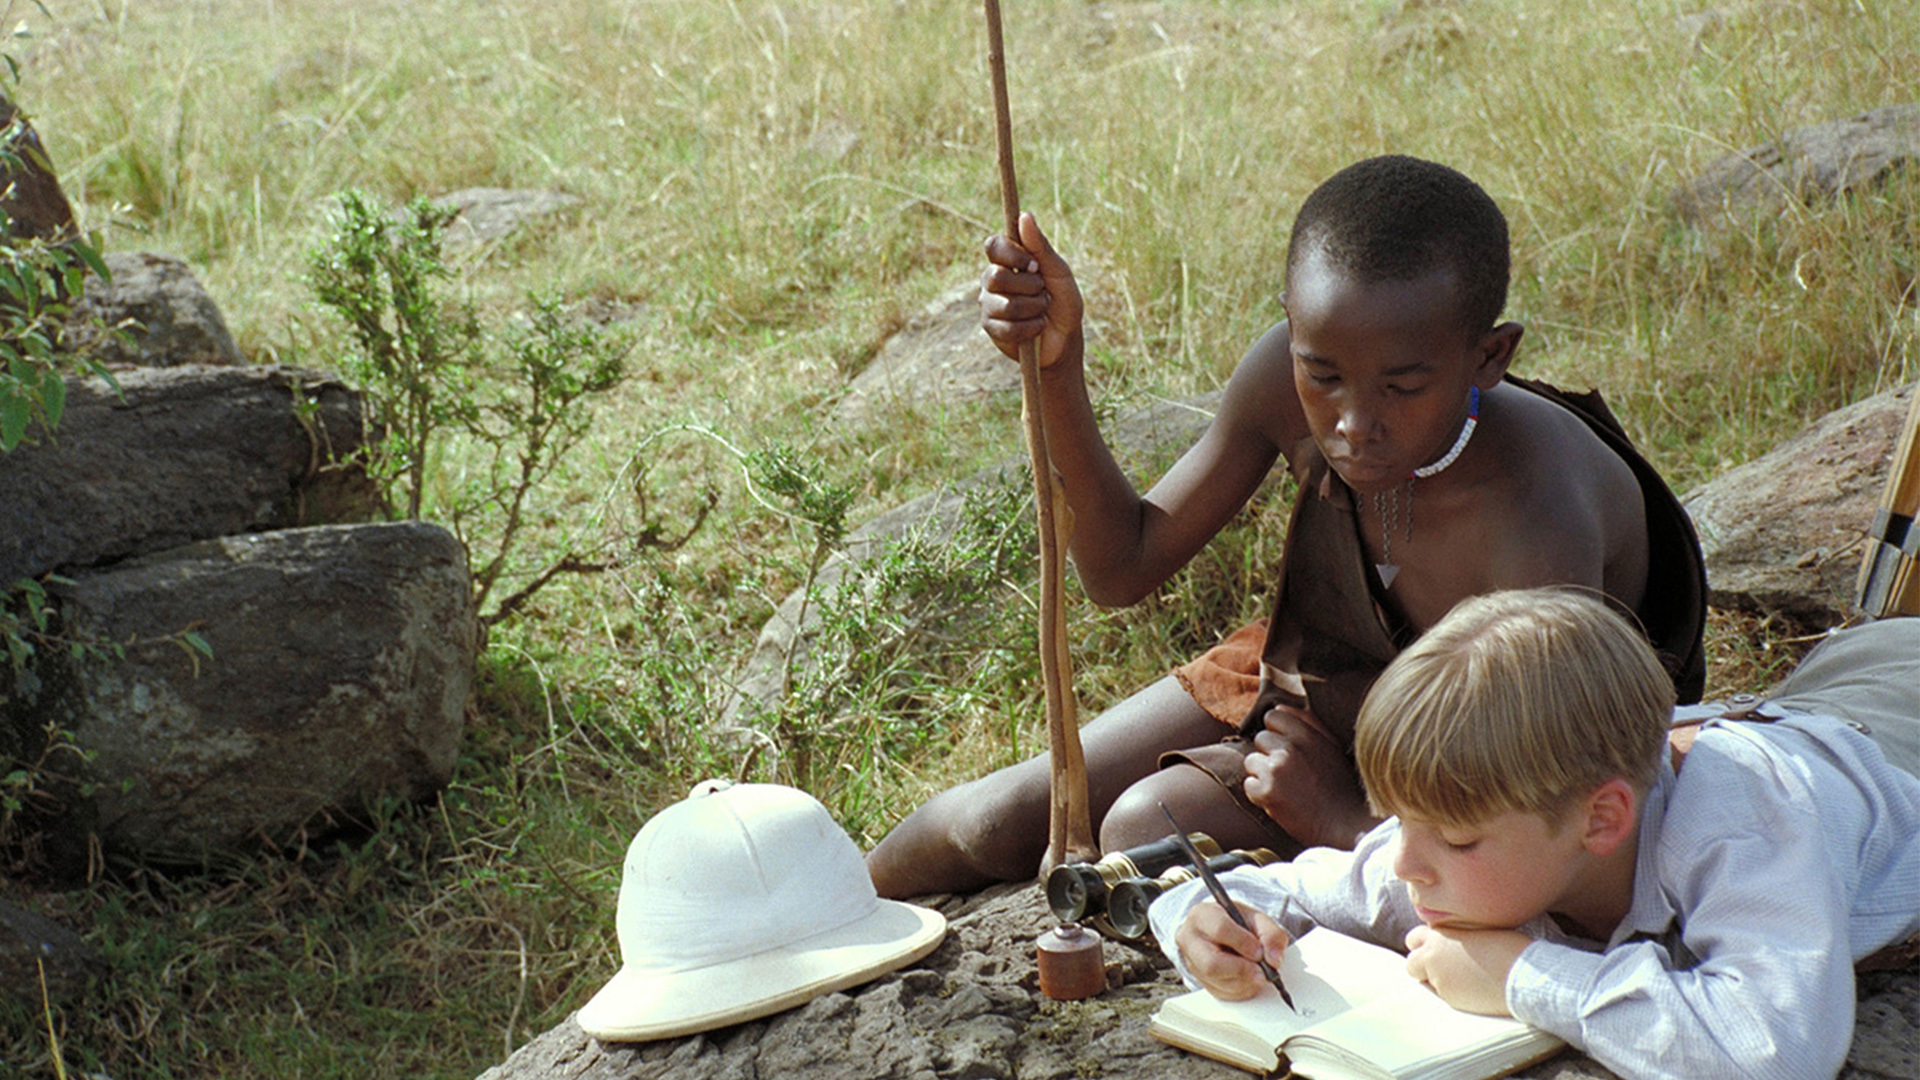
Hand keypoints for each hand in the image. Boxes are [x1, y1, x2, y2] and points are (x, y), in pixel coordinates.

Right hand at [979, 212, 1082, 368]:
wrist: (1067, 338)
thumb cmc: (1063, 301)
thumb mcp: (1058, 271)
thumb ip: (1040, 246)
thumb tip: (1025, 215)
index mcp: (1007, 261)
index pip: (993, 246)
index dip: (1011, 254)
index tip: (1034, 264)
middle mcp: (993, 280)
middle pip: (996, 276)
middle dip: (1029, 287)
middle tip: (1043, 292)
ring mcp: (989, 304)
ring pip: (1006, 304)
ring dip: (1034, 309)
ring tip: (1042, 311)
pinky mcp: (991, 328)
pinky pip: (1007, 327)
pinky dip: (1031, 328)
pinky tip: (1037, 327)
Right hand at [1174, 899, 1291, 1000]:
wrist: (1223, 930)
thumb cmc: (1236, 922)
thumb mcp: (1257, 918)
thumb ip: (1271, 934)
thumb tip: (1274, 960)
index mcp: (1201, 915)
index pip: (1220, 930)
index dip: (1243, 943)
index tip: (1259, 952)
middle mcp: (1190, 939)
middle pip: (1211, 963)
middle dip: (1242, 970)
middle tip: (1261, 972)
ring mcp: (1191, 962)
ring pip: (1216, 981)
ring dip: (1244, 982)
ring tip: (1258, 973)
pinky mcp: (1199, 980)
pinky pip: (1220, 993)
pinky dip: (1241, 990)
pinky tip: (1249, 980)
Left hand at [1242, 705, 1380, 849]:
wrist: (1344, 826)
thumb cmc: (1341, 787)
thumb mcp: (1331, 747)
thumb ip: (1308, 723)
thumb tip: (1280, 707)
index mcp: (1307, 735)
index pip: (1273, 716)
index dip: (1279, 734)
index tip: (1289, 750)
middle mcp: (1289, 749)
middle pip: (1260, 738)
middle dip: (1270, 754)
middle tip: (1289, 774)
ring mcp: (1275, 770)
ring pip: (1251, 761)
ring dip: (1262, 775)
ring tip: (1285, 788)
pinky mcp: (1266, 792)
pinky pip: (1249, 785)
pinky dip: (1260, 795)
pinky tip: (1280, 802)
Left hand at [1403, 924, 1531, 1016]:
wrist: (1523, 976)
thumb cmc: (1510, 947)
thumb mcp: (1479, 930)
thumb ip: (1458, 934)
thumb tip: (1455, 937)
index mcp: (1439, 936)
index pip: (1414, 938)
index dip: (1426, 943)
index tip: (1439, 947)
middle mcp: (1432, 959)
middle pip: (1411, 963)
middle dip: (1422, 965)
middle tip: (1444, 966)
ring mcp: (1439, 982)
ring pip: (1426, 982)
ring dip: (1437, 979)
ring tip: (1463, 978)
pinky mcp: (1450, 1001)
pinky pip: (1443, 996)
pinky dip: (1452, 993)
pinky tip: (1473, 989)